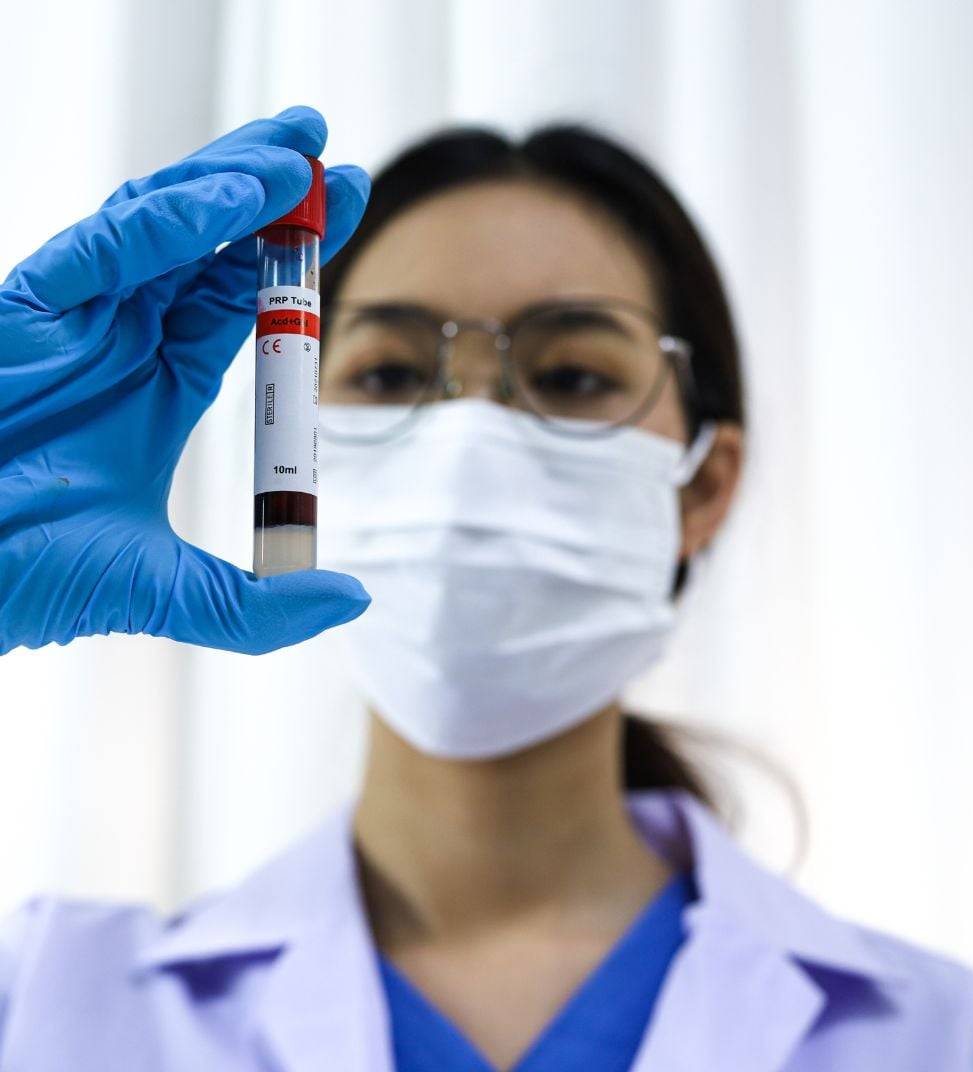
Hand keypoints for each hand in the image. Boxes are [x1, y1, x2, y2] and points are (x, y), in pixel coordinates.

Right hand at [0, 106, 370, 655]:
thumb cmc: (26, 578)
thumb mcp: (168, 591)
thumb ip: (261, 606)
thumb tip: (355, 600)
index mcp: (159, 383)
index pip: (241, 300)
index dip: (294, 258)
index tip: (350, 210)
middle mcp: (122, 337)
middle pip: (211, 245)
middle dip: (275, 198)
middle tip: (336, 161)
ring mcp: (76, 316)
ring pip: (163, 223)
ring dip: (233, 184)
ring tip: (300, 155)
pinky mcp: (27, 307)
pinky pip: (108, 247)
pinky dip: (175, 219)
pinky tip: (239, 200)